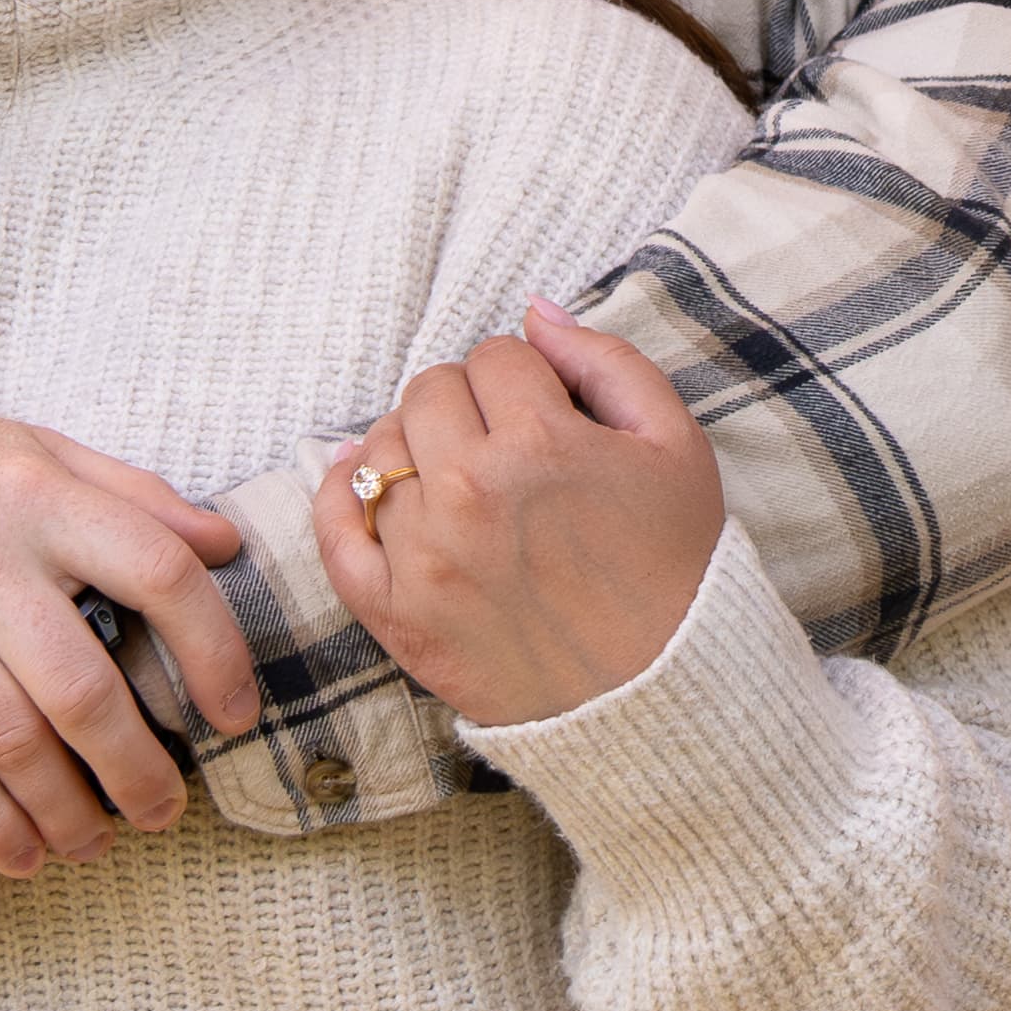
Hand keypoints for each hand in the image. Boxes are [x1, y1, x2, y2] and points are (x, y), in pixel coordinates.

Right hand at [0, 385, 257, 879]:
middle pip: (85, 684)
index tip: (234, 711)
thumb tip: (224, 544)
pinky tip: (19, 853)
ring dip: (68, 810)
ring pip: (13, 739)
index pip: (161, 571)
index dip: (214, 650)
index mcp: (40, 491)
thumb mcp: (28, 449)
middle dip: (139, 766)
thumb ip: (130, 494)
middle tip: (166, 809)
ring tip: (97, 842)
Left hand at [312, 301, 723, 727]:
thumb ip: (606, 360)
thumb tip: (535, 312)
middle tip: (507, 447)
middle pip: (430, 391)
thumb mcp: (675, 444)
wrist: (664, 698)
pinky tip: (373, 488)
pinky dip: (342, 498)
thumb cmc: (676, 567)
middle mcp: (470, 492)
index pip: (495, 356)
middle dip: (470, 404)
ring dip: (416, 449)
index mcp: (540, 442)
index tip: (548, 415)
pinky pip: (335, 531)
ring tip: (462, 480)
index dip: (527, 379)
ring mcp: (424, 556)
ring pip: (381, 448)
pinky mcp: (396, 614)